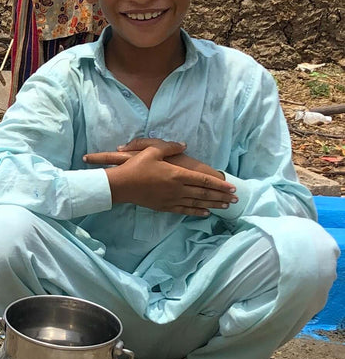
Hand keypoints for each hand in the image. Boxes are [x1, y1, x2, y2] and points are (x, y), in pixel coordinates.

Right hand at [85, 142, 236, 216]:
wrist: (122, 185)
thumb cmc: (136, 166)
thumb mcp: (152, 151)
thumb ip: (169, 147)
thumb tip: (184, 145)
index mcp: (177, 174)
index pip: (204, 180)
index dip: (219, 184)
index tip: (232, 187)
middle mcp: (178, 189)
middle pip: (204, 194)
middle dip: (221, 196)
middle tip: (236, 199)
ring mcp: (172, 199)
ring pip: (197, 203)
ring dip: (213, 205)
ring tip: (225, 207)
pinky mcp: (165, 206)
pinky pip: (185, 210)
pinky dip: (197, 212)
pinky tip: (206, 212)